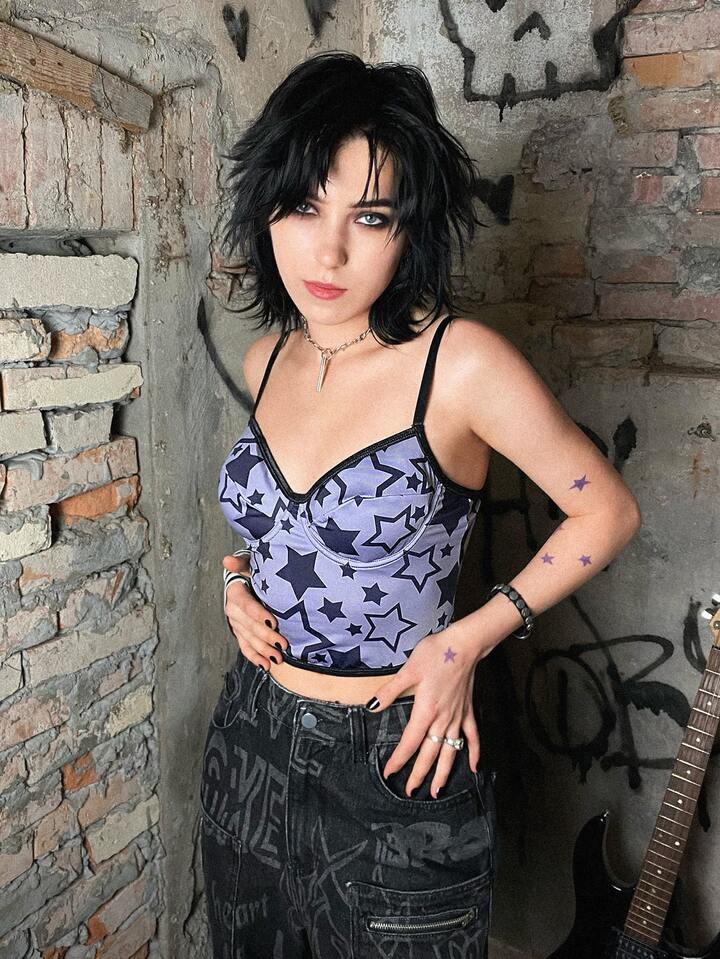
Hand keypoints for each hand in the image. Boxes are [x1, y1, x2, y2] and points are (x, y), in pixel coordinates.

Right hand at [222, 554, 287, 669]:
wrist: (248, 582)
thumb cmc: (254, 571)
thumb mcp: (250, 564)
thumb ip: (242, 562)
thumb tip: (227, 560)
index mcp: (236, 593)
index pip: (246, 605)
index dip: (259, 614)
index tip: (273, 622)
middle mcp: (233, 610)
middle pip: (250, 626)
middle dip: (267, 637)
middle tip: (283, 644)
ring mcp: (236, 624)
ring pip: (249, 639)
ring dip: (263, 650)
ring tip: (278, 658)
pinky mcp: (240, 633)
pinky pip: (245, 647)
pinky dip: (255, 658)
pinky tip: (265, 666)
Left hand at [366, 627, 480, 798]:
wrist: (463, 644)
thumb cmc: (435, 654)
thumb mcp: (408, 670)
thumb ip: (389, 691)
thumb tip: (371, 706)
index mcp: (426, 710)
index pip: (410, 742)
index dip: (399, 759)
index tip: (390, 773)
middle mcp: (443, 718)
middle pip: (430, 753)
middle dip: (419, 774)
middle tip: (410, 792)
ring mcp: (458, 716)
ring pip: (450, 751)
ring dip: (444, 773)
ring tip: (437, 791)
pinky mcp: (468, 711)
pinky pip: (472, 736)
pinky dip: (474, 753)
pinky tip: (474, 768)